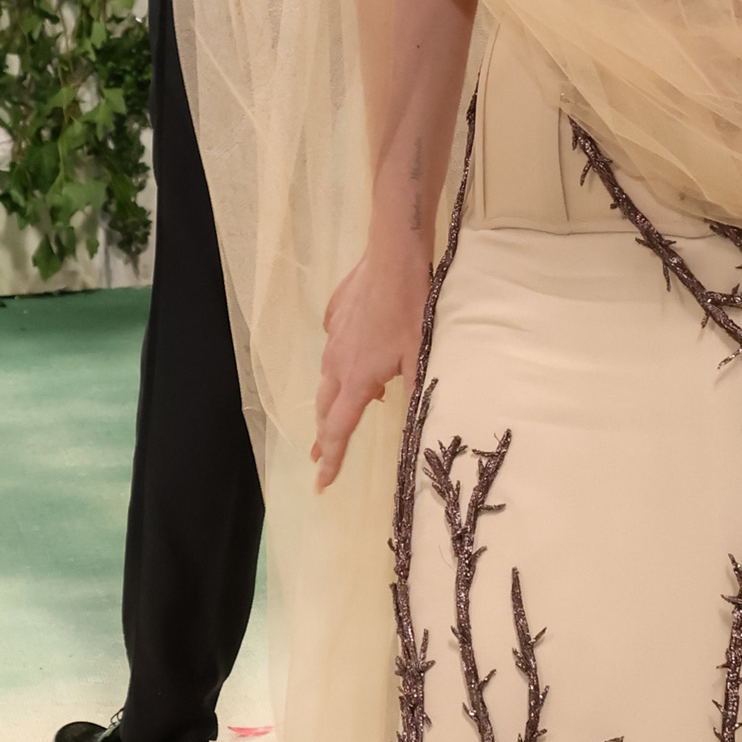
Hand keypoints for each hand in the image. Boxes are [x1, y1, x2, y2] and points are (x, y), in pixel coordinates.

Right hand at [314, 236, 432, 489]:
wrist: (394, 258)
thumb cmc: (413, 310)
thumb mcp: (421, 357)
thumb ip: (414, 392)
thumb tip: (410, 420)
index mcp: (357, 380)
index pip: (338, 430)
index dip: (331, 459)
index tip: (321, 483)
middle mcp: (337, 362)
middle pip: (324, 407)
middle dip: (323, 434)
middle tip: (320, 454)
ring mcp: (332, 336)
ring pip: (328, 375)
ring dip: (334, 395)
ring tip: (345, 406)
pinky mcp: (334, 313)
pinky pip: (335, 344)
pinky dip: (343, 358)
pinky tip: (359, 350)